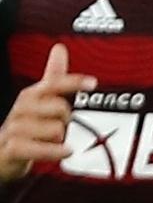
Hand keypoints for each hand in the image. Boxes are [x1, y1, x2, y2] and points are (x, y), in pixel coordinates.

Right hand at [0, 43, 94, 182]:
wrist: (1, 153)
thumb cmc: (25, 127)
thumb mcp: (38, 101)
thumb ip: (52, 78)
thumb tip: (60, 48)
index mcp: (31, 95)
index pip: (53, 84)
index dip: (72, 82)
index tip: (92, 83)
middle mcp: (22, 109)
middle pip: (60, 108)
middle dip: (68, 121)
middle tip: (62, 129)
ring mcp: (15, 128)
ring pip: (54, 129)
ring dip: (61, 140)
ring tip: (54, 143)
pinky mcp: (12, 148)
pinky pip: (39, 148)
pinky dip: (54, 151)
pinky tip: (65, 151)